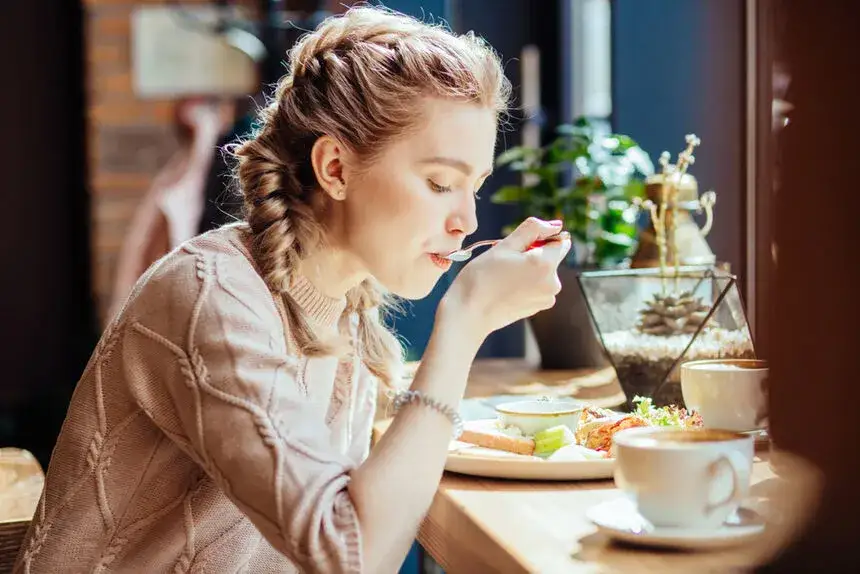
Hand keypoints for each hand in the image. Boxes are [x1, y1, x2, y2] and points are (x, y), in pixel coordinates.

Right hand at [442, 217, 571, 342]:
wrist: (469, 313)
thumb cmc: (482, 277)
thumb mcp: (505, 246)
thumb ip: (533, 229)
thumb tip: (556, 225)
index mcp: (546, 265)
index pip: (560, 241)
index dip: (542, 238)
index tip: (521, 246)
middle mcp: (553, 283)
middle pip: (551, 258)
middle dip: (534, 254)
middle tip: (507, 261)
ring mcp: (547, 298)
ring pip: (543, 272)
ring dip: (529, 269)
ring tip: (504, 275)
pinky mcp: (538, 308)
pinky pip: (537, 287)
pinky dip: (526, 283)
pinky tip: (506, 287)